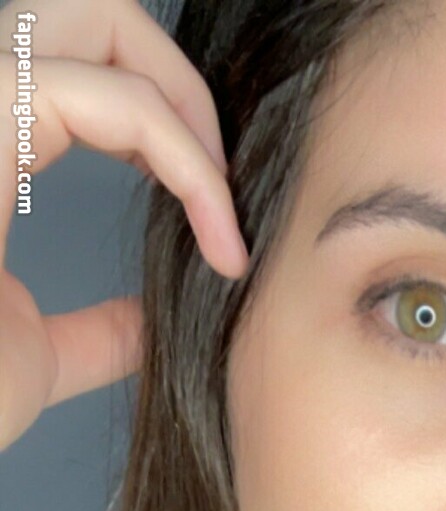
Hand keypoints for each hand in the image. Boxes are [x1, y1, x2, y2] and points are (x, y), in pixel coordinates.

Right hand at [0, 0, 248, 452]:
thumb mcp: (39, 358)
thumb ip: (97, 331)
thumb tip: (149, 324)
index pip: (82, 77)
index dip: (164, 129)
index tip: (219, 228)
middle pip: (91, 15)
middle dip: (178, 86)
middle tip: (223, 191)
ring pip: (102, 20)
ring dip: (184, 105)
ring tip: (220, 203)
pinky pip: (109, 96)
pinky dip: (180, 153)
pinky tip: (212, 223)